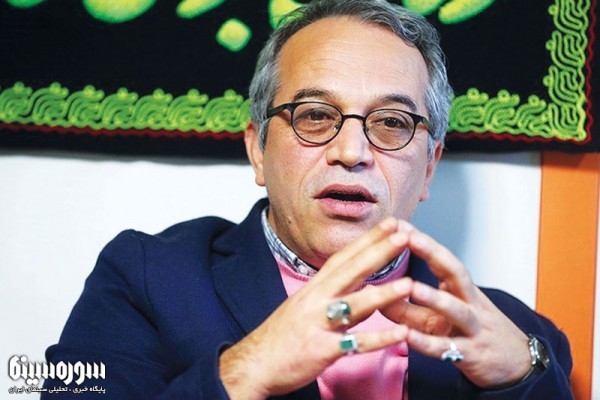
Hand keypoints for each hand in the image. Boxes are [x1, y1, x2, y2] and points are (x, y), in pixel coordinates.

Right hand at [219, 218, 412, 398]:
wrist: (254, 364)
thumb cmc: (282, 335)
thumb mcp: (306, 306)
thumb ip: (337, 296)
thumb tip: (367, 290)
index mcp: (314, 288)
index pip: (343, 257)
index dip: (367, 239)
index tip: (389, 223)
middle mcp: (316, 299)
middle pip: (351, 271)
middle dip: (378, 252)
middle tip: (403, 235)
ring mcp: (319, 323)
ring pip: (354, 304)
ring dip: (383, 294)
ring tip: (409, 283)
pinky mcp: (322, 349)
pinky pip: (355, 344)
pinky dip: (379, 339)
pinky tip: (401, 334)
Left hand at [381, 224, 530, 388]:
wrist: (517, 365)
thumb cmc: (472, 334)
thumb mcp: (438, 319)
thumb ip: (407, 309)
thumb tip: (376, 296)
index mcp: (461, 289)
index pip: (442, 260)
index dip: (423, 242)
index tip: (400, 223)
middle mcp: (470, 302)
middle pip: (455, 272)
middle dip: (433, 253)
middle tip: (409, 237)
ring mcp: (473, 328)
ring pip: (456, 310)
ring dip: (434, 297)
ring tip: (411, 286)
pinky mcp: (471, 355)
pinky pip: (447, 348)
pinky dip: (426, 343)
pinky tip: (406, 336)